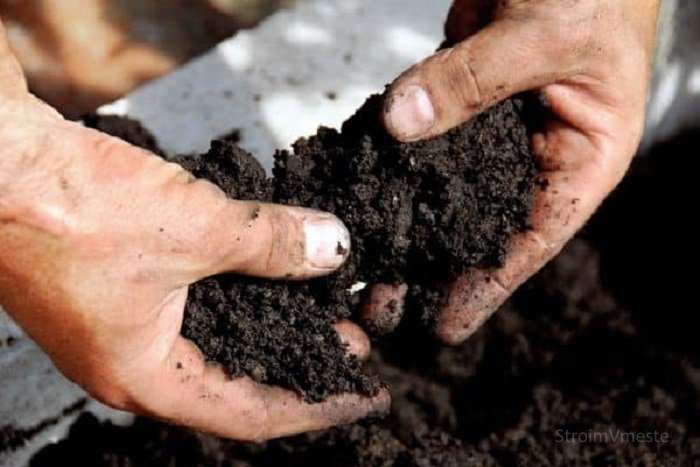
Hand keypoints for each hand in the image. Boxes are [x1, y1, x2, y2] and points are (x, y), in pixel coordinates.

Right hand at [0, 25, 387, 440]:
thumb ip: (272, 243)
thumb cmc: (68, 207)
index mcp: (145, 377)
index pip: (254, 415)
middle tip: (351, 341)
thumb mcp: (196, 227)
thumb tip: (332, 248)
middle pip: (237, 380)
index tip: (364, 393)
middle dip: (299, 360)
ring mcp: (119, 324)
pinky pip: (193, 301)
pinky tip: (266, 267)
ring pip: (216, 338)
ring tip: (320, 304)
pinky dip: (236, 289)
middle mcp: (130, 363)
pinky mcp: (116, 285)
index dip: (318, 404)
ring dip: (270, 320)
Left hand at [364, 0, 659, 342]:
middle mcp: (535, 154)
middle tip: (377, 306)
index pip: (532, 241)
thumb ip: (473, 80)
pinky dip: (389, 161)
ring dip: (402, 224)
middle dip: (429, 268)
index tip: (442, 328)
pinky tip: (357, 191)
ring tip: (359, 264)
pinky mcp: (456, 97)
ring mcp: (492, 128)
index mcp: (581, 158)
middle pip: (478, 226)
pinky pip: (418, 136)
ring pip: (442, 187)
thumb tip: (399, 124)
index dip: (486, 288)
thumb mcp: (545, 35)